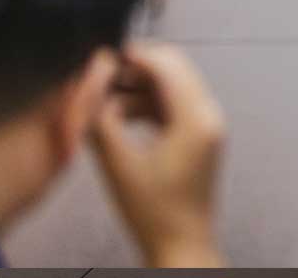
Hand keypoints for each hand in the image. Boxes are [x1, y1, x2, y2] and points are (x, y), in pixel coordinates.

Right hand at [91, 43, 226, 267]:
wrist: (180, 245)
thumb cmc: (153, 211)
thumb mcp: (118, 165)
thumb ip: (101, 123)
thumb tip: (88, 90)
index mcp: (196, 118)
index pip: (169, 65)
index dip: (136, 55)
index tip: (106, 53)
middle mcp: (209, 116)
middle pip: (175, 71)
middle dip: (137, 69)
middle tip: (101, 74)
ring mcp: (208, 126)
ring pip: (173, 88)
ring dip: (140, 89)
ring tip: (104, 101)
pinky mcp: (201, 138)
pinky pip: (175, 107)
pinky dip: (150, 105)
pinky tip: (121, 117)